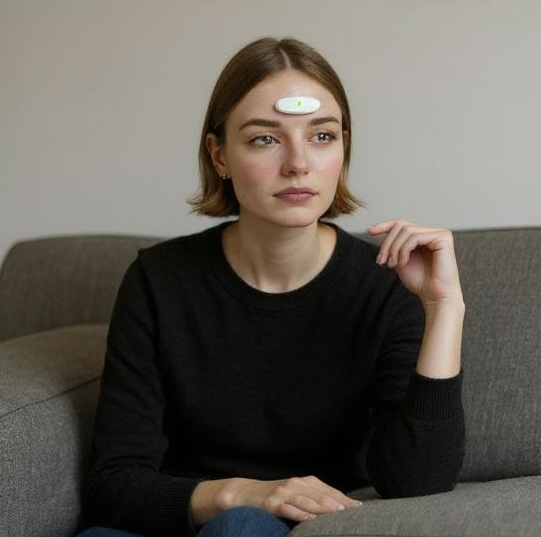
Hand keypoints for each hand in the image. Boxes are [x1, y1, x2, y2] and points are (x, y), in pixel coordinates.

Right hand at [216, 475, 361, 522]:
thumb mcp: (296, 493)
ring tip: (338, 512)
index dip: (344, 498)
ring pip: (307, 500)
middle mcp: (296, 484)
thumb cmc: (276, 495)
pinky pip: (288, 509)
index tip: (360, 507)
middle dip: (338, 502)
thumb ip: (314, 498)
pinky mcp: (272, 503)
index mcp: (305, 481)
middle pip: (321, 494)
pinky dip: (300, 513)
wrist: (246, 492)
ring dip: (323, 506)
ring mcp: (284, 492)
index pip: (328, 490)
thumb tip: (340, 508)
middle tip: (354, 510)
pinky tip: (311, 519)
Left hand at [367, 218, 463, 306]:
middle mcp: (433, 232)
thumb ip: (393, 245)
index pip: (401, 224)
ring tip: (391, 265)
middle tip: (381, 261)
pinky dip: (404, 250)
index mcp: (423, 236)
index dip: (384, 225)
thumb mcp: (399, 259)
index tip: (369, 231)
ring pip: (406, 230)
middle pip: (401, 225)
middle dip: (387, 243)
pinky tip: (402, 263)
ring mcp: (440, 233)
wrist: (435, 296)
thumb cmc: (420, 282)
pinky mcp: (443, 238)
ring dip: (394, 249)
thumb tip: (375, 229)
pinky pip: (415, 237)